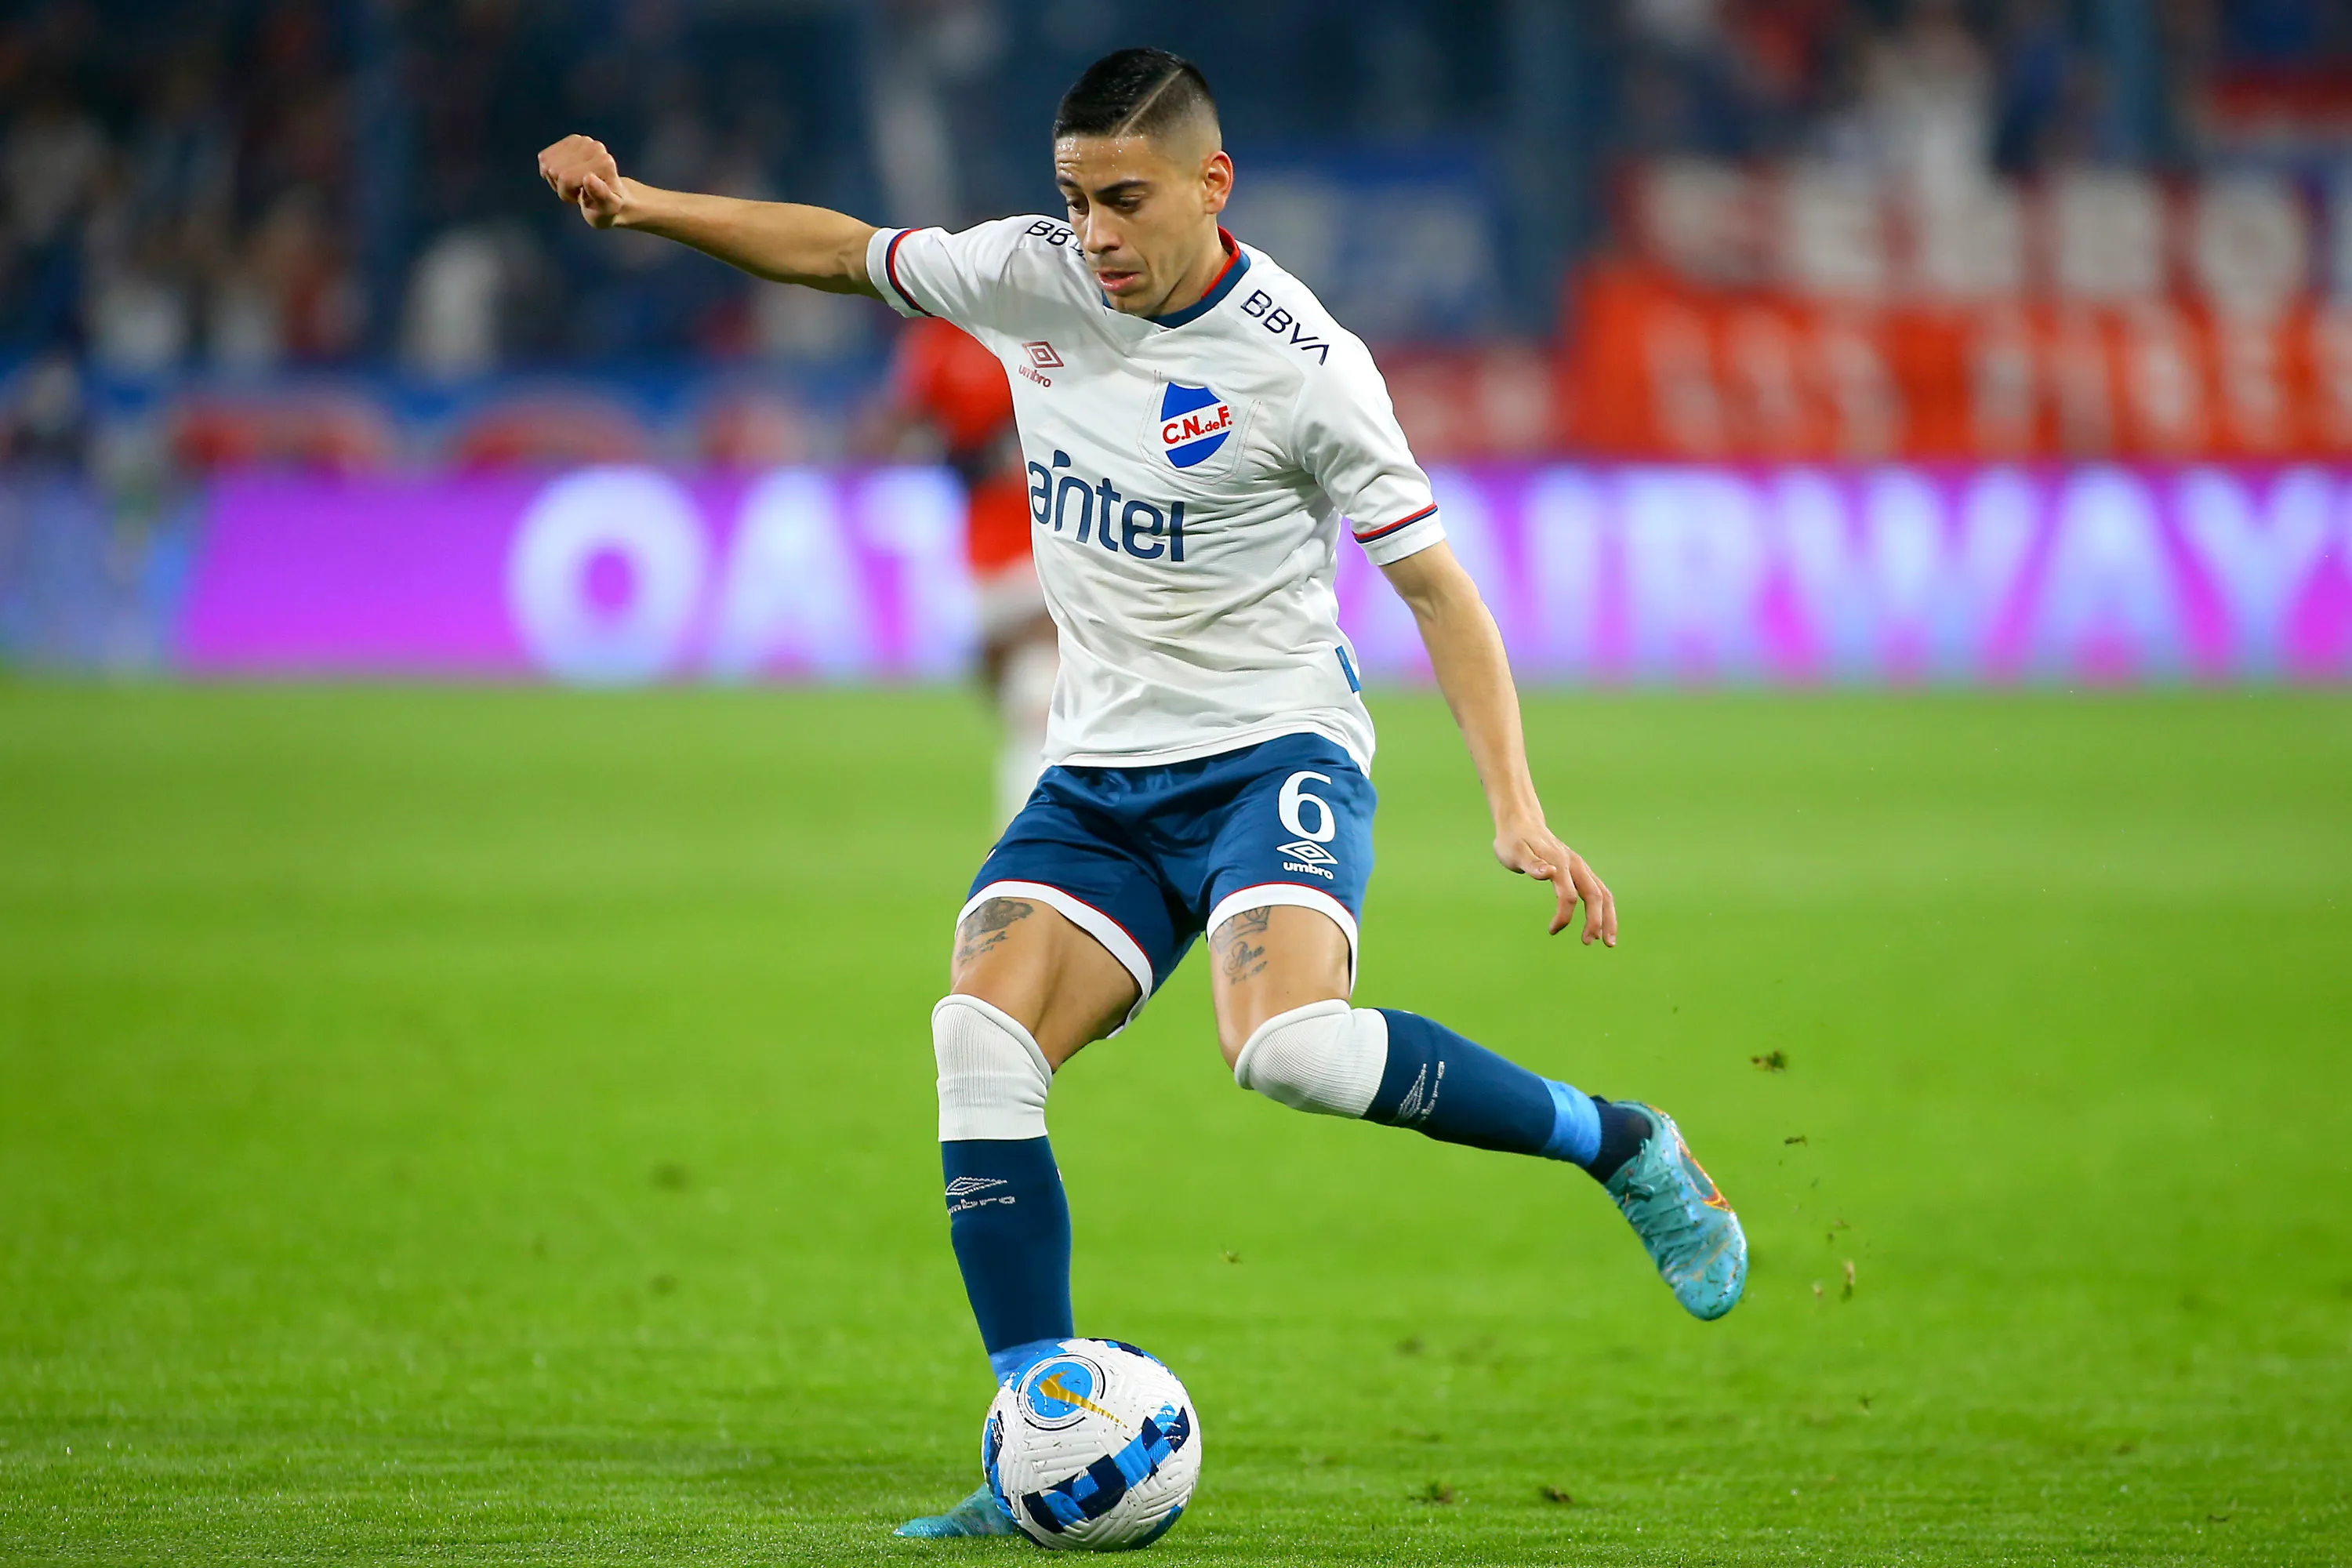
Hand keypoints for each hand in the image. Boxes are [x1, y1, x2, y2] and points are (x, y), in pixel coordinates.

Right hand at [537, 134, 627, 227]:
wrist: (609, 198)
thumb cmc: (607, 207)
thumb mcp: (607, 208)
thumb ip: (600, 194)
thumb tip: (588, 177)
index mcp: (604, 162)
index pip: (565, 178)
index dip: (567, 194)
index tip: (584, 198)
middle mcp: (594, 147)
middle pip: (555, 169)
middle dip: (562, 187)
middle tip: (579, 192)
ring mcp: (582, 141)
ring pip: (547, 163)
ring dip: (556, 179)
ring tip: (575, 186)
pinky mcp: (571, 140)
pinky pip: (545, 157)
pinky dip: (551, 171)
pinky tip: (567, 177)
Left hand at [1494, 819, 1616, 945]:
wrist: (1521, 823)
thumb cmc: (1514, 841)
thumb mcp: (1515, 852)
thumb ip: (1532, 864)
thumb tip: (1550, 873)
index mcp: (1560, 862)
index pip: (1569, 895)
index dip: (1564, 915)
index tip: (1552, 930)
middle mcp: (1575, 864)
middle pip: (1596, 895)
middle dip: (1596, 921)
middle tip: (1588, 943)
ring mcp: (1580, 867)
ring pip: (1603, 894)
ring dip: (1607, 918)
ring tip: (1608, 942)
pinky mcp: (1579, 871)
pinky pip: (1599, 891)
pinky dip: (1603, 910)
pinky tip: (1600, 926)